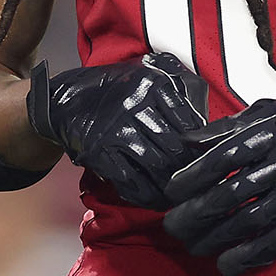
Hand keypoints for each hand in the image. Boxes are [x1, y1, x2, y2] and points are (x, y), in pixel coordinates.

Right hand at [28, 51, 208, 208]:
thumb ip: (177, 93)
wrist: (67, 97)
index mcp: (153, 84)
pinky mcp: (99, 152)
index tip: (209, 157)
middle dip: (189, 169)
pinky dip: (146, 195)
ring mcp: (116, 130)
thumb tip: (204, 126)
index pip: (189, 120)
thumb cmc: (115, 89)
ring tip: (180, 196)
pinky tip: (155, 200)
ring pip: (156, 166)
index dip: (202, 144)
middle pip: (175, 147)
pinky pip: (130, 180)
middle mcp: (135, 105)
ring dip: (171, 187)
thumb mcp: (147, 75)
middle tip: (199, 183)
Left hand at [162, 98, 275, 275]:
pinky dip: (248, 257)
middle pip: (228, 194)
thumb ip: (227, 126)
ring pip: (246, 222)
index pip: (222, 157)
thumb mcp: (268, 110)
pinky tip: (225, 264)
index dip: (192, 176)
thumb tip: (185, 141)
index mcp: (269, 132)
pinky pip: (273, 242)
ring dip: (214, 239)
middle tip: (172, 226)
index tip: (170, 190)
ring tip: (192, 246)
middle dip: (194, 214)